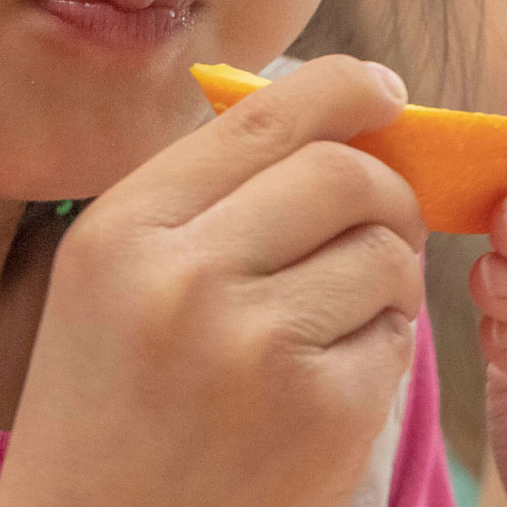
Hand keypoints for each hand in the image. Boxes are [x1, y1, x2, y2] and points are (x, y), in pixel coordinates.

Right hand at [0, 56, 425, 506]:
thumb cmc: (107, 419)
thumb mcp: (110, 285)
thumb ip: (202, 196)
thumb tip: (332, 106)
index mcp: (123, 228)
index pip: (267, 114)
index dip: (348, 88)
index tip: (386, 93)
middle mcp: (184, 275)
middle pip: (347, 172)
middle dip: (386, 190)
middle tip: (381, 222)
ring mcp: (256, 346)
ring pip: (386, 252)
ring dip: (385, 278)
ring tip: (333, 323)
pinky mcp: (322, 415)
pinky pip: (398, 337)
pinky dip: (381, 351)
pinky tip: (327, 387)